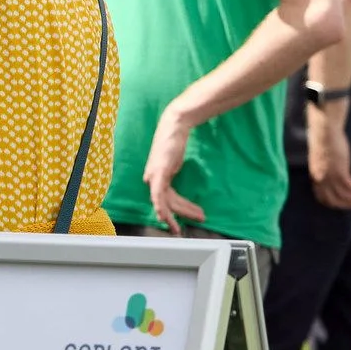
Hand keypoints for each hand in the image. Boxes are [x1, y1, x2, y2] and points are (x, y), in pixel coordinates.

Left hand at [145, 106, 206, 231]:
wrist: (175, 126)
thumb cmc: (175, 141)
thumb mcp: (174, 161)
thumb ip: (172, 171)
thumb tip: (175, 177)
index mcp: (156, 177)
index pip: (166, 199)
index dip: (176, 211)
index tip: (181, 221)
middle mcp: (152, 178)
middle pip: (167, 203)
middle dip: (181, 214)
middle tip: (192, 223)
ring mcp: (153, 175)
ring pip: (165, 202)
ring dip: (180, 212)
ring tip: (198, 217)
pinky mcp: (158, 172)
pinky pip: (158, 194)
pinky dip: (161, 206)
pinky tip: (164, 216)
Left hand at [307, 106, 350, 208]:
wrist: (325, 132)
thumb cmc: (323, 142)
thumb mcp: (320, 160)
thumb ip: (324, 170)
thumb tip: (331, 175)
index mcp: (315, 176)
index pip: (321, 197)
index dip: (332, 203)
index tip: (342, 204)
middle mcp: (321, 179)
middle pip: (332, 199)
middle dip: (345, 204)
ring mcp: (330, 176)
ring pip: (343, 194)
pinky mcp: (339, 171)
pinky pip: (350, 186)